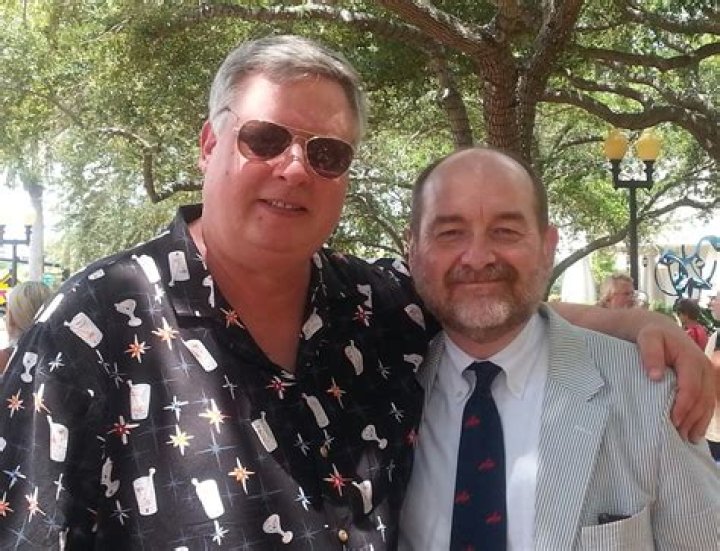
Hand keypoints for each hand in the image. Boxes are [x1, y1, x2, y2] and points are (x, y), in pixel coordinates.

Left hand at [636, 323, 714, 441]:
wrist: (659, 329)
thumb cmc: (651, 335)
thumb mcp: (647, 338)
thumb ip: (650, 354)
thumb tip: (655, 376)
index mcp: (691, 357)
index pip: (691, 386)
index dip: (684, 405)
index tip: (673, 421)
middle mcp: (704, 367)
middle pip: (702, 398)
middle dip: (692, 418)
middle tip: (678, 435)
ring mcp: (706, 376)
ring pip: (707, 403)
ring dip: (699, 422)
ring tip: (686, 438)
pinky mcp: (704, 382)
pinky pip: (707, 403)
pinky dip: (702, 419)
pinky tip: (694, 433)